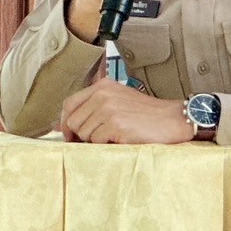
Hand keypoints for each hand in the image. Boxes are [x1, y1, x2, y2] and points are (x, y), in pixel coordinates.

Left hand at [59, 79, 191, 143]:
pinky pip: (97, 142)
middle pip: (73, 122)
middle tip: (99, 139)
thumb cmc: (145, 114)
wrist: (172, 119)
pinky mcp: (116, 124)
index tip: (69, 135)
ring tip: (115, 136)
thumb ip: (91, 108)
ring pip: (84, 134)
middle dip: (81, 135)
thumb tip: (59, 126)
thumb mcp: (117, 101)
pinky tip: (122, 139)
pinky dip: (107, 145)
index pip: (69, 104)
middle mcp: (103, 94)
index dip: (65, 123)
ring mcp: (109, 109)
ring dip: (96, 141)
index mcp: (102, 86)